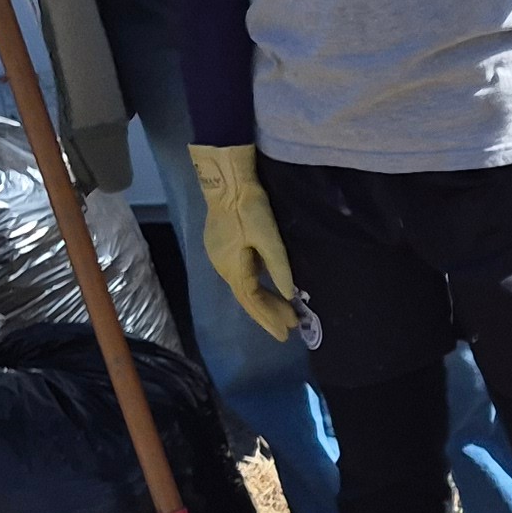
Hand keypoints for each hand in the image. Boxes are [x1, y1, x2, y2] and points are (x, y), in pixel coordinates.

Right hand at [189, 144, 299, 341]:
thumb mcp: (268, 236)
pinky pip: (242, 276)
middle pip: (247, 298)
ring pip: (244, 287)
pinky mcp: (223, 247)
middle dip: (268, 313)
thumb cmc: (247, 206)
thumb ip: (278, 266)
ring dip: (263, 301)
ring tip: (284, 313)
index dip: (269, 318)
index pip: (252, 301)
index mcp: (233, 267)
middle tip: (290, 327)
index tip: (285, 333)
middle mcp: (223, 267)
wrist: (226, 179)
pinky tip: (269, 289)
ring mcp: (221, 257)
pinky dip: (257, 286)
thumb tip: (289, 294)